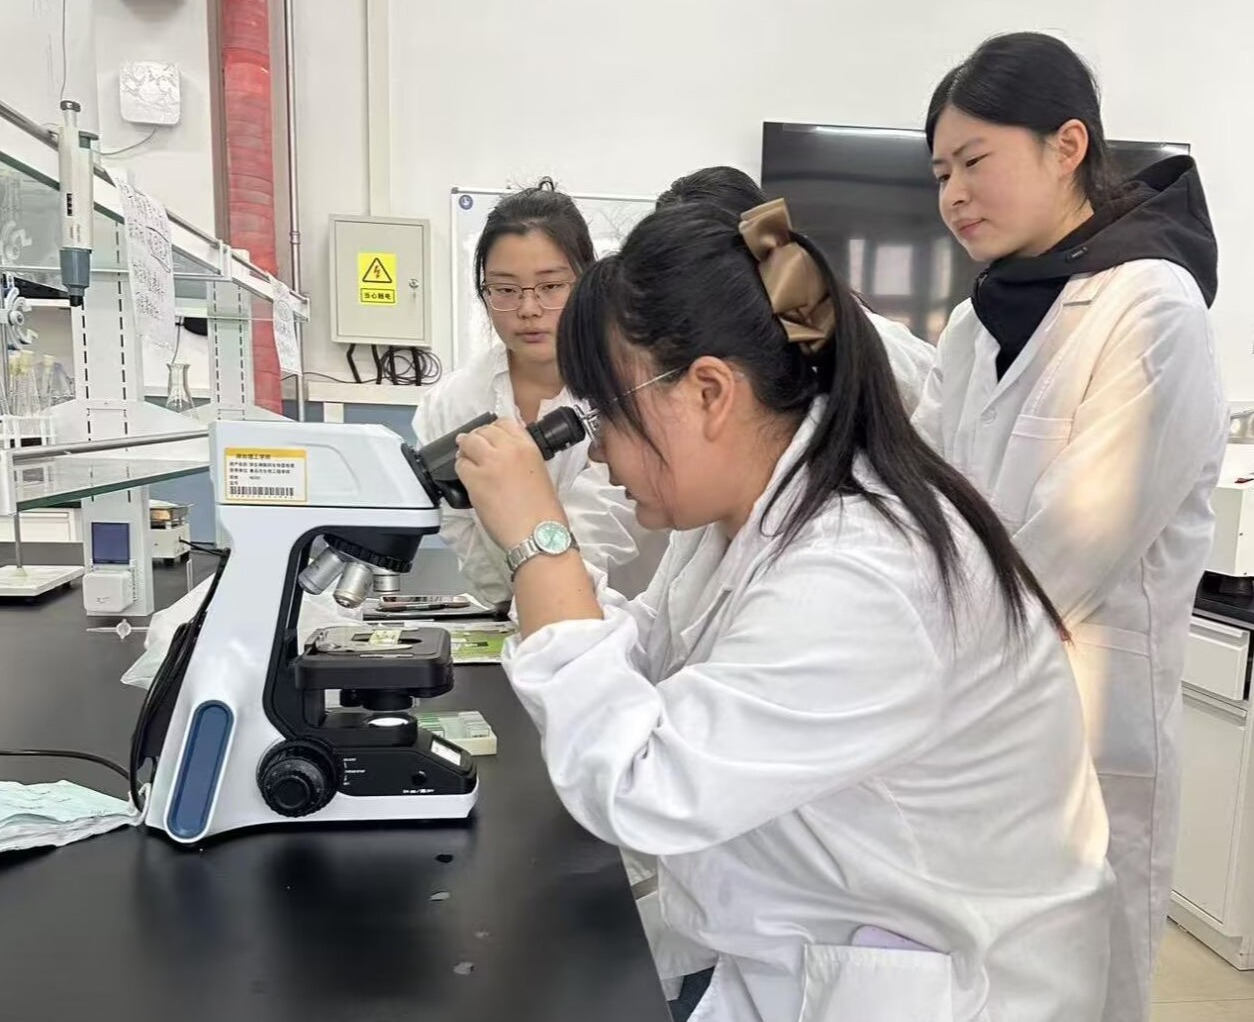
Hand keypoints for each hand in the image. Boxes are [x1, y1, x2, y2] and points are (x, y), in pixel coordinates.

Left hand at [454, 419, 566, 550]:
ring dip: (466, 450)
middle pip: (483, 431)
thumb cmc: (544, 512)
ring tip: (467, 460)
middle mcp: (508, 449)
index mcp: (529, 447)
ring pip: (468, 443)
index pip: (505, 423)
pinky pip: (460, 465)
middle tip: (474, 448)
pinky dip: (461, 469)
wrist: (537, 533)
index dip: (494, 430)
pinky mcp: (475, 480)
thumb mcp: (539, 474)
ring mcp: (490, 463)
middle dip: (477, 438)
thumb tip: (503, 458)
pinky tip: (467, 477)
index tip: (490, 438)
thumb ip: (521, 459)